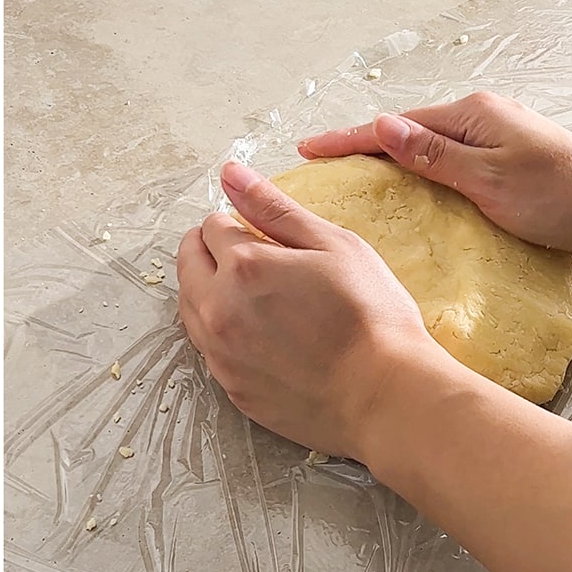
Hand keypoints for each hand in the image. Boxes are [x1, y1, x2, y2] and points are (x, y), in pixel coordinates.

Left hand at [176, 162, 446, 459]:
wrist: (384, 397)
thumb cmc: (370, 316)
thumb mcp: (331, 245)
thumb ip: (273, 207)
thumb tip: (230, 174)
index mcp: (242, 266)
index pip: (212, 226)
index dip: (236, 222)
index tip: (260, 232)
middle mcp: (217, 309)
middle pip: (187, 263)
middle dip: (210, 249)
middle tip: (250, 255)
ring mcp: (219, 353)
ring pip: (189, 306)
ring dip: (208, 289)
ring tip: (252, 292)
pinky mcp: (230, 387)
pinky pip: (207, 346)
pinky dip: (220, 329)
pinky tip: (258, 331)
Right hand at [298, 92, 571, 255]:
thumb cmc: (563, 198)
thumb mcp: (491, 179)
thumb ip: (433, 154)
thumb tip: (381, 125)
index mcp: (472, 116)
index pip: (393, 127)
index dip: (347, 139)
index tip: (306, 149)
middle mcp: (480, 118)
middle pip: (405, 131)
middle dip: (359, 145)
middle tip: (317, 166)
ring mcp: (494, 138)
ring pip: (424, 146)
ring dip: (385, 157)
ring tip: (348, 176)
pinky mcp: (505, 161)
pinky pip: (444, 161)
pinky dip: (415, 170)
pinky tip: (404, 187)